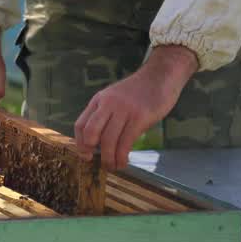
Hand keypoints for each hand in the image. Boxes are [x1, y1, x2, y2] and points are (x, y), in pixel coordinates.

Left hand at [74, 45, 197, 170]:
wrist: (161, 75)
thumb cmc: (139, 90)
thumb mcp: (115, 97)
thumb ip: (106, 114)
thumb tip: (99, 141)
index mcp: (99, 99)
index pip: (81, 124)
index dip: (80, 143)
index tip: (86, 155)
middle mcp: (108, 104)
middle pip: (91, 132)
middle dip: (91, 151)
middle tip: (98, 162)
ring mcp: (124, 110)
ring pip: (108, 141)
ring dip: (109, 159)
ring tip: (113, 166)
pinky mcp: (140, 117)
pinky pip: (126, 142)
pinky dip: (122, 156)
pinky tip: (124, 161)